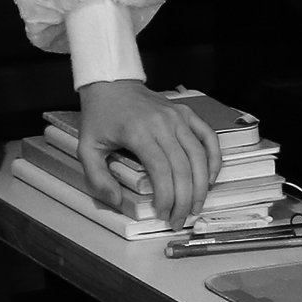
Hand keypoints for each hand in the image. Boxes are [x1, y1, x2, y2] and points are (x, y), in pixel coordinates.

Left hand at [75, 81, 220, 227]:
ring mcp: (177, 116)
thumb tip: (116, 200)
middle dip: (185, 200)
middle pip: (183, 168)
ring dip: (201, 185)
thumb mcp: (87, 146)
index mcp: (139, 132)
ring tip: (196, 207)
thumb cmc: (100, 115)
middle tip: (180, 220)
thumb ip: (97, 177)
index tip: (163, 214)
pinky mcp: (185, 112)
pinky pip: (208, 136)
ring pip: (199, 156)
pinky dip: (213, 158)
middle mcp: (163, 124)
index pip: (162, 171)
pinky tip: (210, 178)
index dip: (167, 197)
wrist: (110, 82)